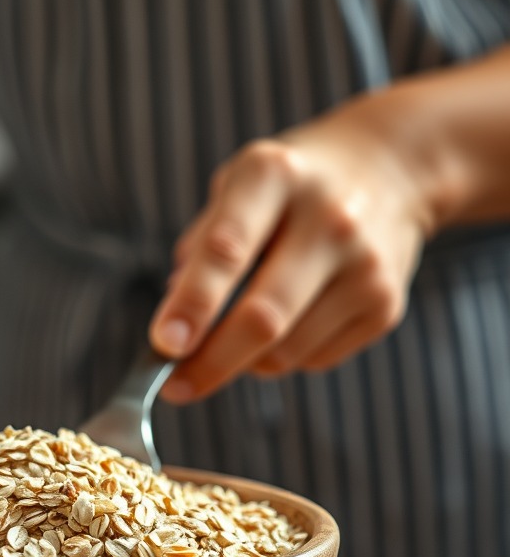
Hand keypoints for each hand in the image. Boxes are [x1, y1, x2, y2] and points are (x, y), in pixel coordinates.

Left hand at [148, 95, 435, 401]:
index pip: (226, 249)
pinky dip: (282, 357)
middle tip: (175, 386)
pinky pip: (313, 360)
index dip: (192, 303)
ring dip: (243, 361)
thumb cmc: (291, 187)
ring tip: (233, 337)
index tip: (164, 344)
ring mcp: (365, 266)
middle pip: (263, 316)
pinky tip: (287, 322)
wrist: (392, 170)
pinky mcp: (386, 306)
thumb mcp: (237, 185)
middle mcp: (328, 219)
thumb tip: (175, 326)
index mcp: (274, 177)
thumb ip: (201, 247)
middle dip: (210, 362)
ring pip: (285, 352)